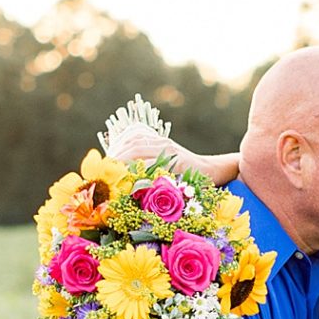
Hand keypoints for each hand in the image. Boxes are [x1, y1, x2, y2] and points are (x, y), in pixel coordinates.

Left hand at [117, 125, 239, 187]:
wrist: (212, 172)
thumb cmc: (187, 174)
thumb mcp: (166, 165)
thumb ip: (148, 165)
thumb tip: (125, 176)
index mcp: (158, 141)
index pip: (132, 138)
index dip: (117, 148)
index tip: (106, 162)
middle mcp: (163, 143)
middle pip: (133, 143)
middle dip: (116, 156)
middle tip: (106, 171)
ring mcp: (171, 151)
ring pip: (140, 150)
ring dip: (123, 161)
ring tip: (113, 174)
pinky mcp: (178, 161)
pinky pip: (154, 164)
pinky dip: (140, 171)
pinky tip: (131, 180)